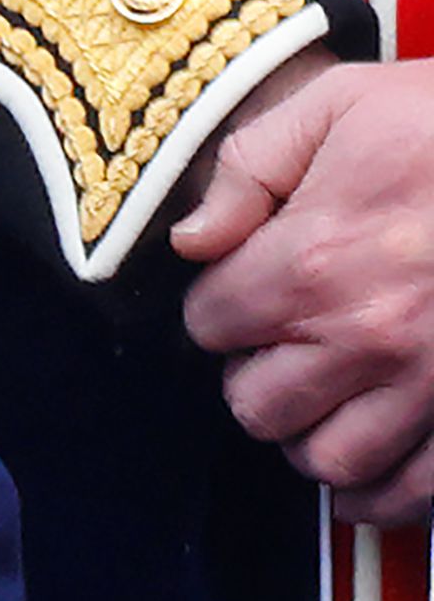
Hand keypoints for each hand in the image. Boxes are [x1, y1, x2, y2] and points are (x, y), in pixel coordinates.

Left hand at [172, 57, 433, 524]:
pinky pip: (418, 492)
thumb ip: (249, 169)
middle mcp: (365, 336)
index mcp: (311, 262)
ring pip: (330, 461)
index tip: (242, 292)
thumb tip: (190, 238)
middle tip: (279, 350)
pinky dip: (386, 495)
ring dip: (313, 437)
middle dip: (254, 379)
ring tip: (322, 402)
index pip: (209, 325)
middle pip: (256, 405)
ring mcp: (431, 384)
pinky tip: (374, 466)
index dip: (218, 308)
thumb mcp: (339, 105)